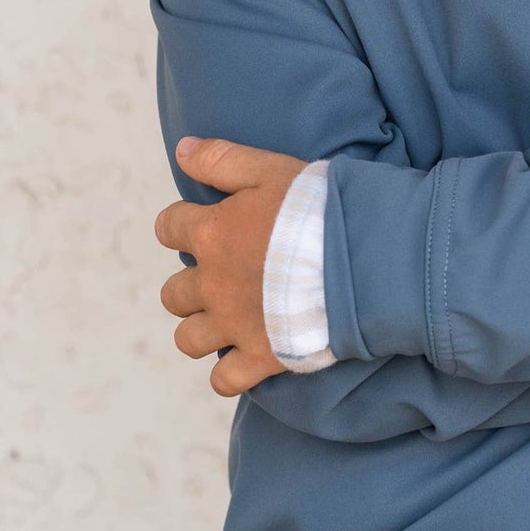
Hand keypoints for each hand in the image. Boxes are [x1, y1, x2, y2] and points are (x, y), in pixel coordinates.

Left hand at [155, 137, 307, 396]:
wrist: (360, 259)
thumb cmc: (319, 210)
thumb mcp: (271, 169)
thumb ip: (224, 160)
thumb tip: (183, 149)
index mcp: (212, 233)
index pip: (169, 227)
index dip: (182, 226)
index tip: (203, 227)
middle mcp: (213, 283)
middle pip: (174, 292)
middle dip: (190, 286)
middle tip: (222, 279)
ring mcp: (233, 325)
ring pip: (189, 338)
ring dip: (202, 330)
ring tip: (226, 322)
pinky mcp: (260, 357)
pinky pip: (224, 381)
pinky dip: (229, 375)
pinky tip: (244, 362)